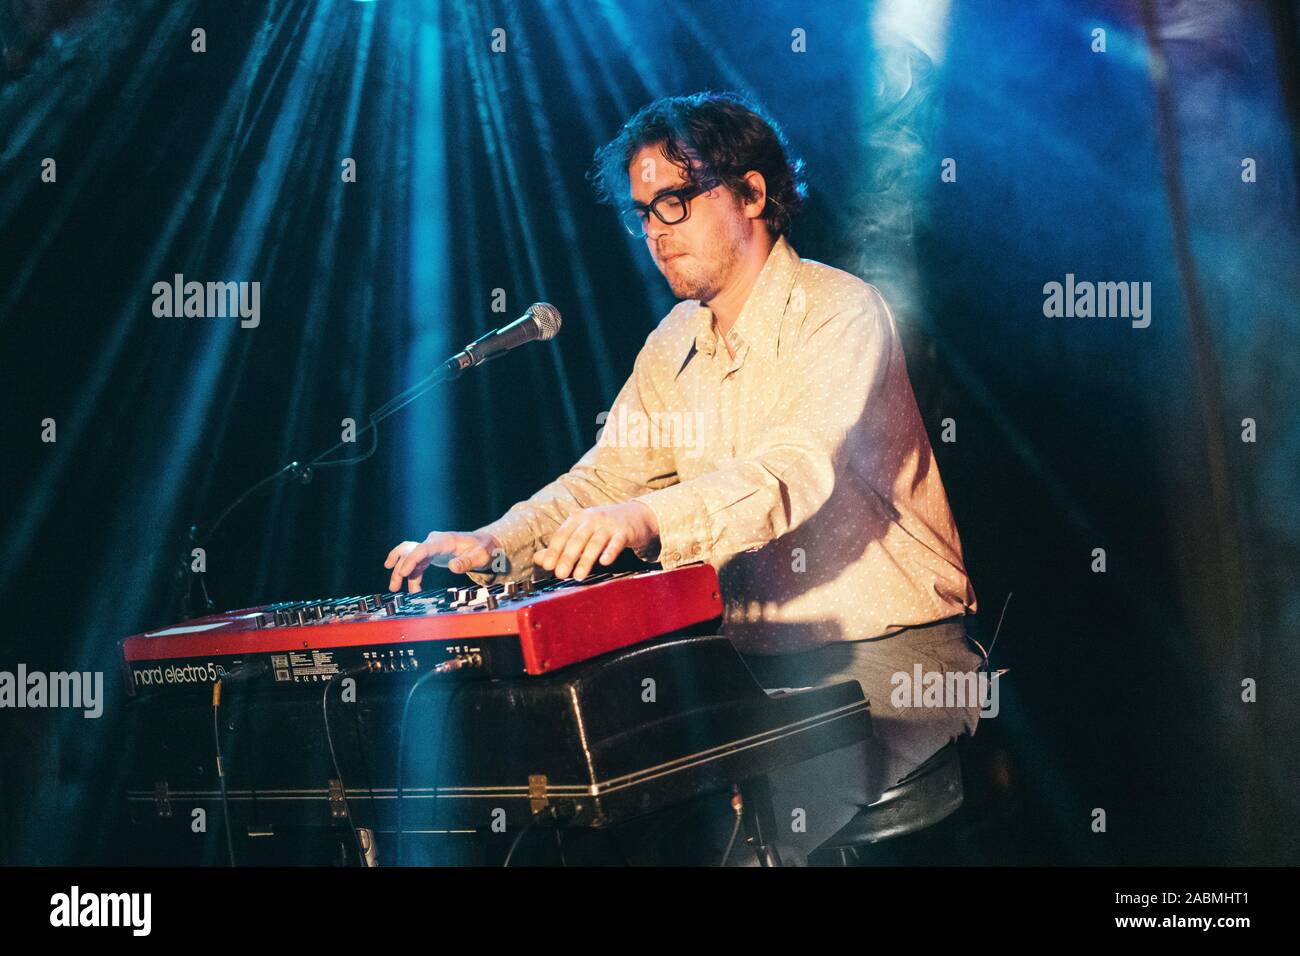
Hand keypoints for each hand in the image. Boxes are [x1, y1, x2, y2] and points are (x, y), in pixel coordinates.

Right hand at [384, 530, 499, 591]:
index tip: (402, 572)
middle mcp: (434, 542)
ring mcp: (431, 548)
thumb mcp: (480, 556)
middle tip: (394, 586)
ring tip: (395, 588)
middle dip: (400, 568)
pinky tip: (413, 588)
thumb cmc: (483, 549)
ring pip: (409, 558)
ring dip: (401, 572)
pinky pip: (417, 565)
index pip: (423, 549)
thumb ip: (466, 562)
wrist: (485, 544)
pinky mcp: (431, 556)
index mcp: (444, 541)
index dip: (411, 560)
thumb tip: (453, 567)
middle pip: (410, 552)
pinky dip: (413, 576)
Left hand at [533, 502, 658, 580]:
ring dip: (586, 560)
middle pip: (576, 539)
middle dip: (567, 557)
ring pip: (595, 542)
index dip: (554, 550)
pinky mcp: (624, 532)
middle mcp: (592, 518)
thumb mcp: (581, 532)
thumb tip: (538, 559)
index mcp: (578, 518)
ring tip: (579, 576)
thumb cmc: (604, 526)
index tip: (547, 566)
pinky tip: (604, 562)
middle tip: (560, 574)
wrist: (636, 515)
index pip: (562, 534)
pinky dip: (610, 552)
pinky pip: (616, 543)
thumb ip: (560, 546)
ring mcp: (608, 525)